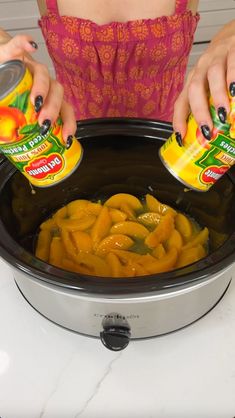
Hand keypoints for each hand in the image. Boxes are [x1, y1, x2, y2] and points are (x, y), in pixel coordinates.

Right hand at [0, 34, 75, 143]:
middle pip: (57, 93)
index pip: (65, 110)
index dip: (69, 124)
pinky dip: (24, 44)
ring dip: (42, 87)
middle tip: (43, 124)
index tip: (66, 139)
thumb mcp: (11, 119)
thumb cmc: (6, 97)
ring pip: (43, 74)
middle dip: (53, 110)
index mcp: (48, 99)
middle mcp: (43, 83)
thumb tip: (19, 158)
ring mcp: (29, 67)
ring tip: (35, 102)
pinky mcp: (11, 52)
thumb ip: (14, 133)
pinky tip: (30, 46)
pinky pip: (18, 45)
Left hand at [173, 27, 234, 141]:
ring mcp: (218, 56)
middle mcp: (202, 68)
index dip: (178, 120)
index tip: (181, 137)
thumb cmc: (224, 65)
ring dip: (217, 96)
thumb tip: (212, 132)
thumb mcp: (212, 84)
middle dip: (199, 111)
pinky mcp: (234, 48)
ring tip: (223, 114)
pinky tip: (234, 91)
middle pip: (195, 89)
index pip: (181, 101)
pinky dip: (233, 76)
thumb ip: (210, 104)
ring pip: (213, 74)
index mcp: (194, 80)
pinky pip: (233, 62)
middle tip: (207, 130)